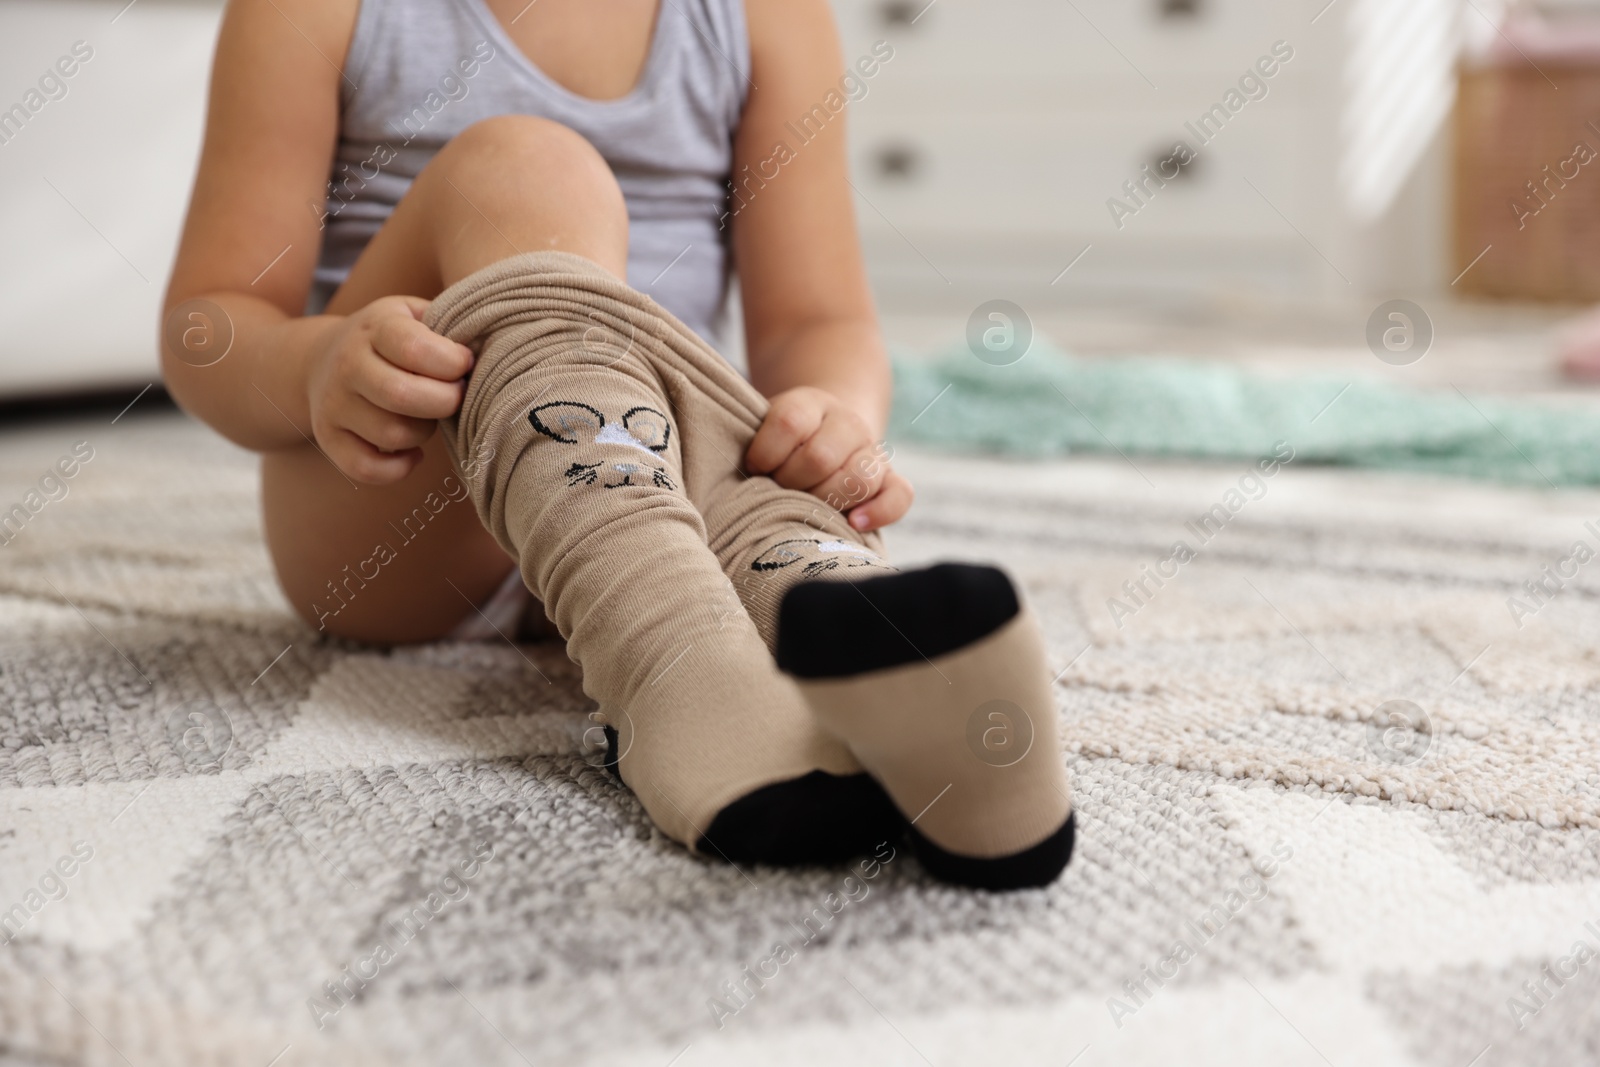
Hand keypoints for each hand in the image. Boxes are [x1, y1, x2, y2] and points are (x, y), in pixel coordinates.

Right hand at [305, 295, 474, 483]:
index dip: (452, 363)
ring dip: (424, 433)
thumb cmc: (390, 339)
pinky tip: (412, 452)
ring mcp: (333, 404)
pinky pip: (366, 468)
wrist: (322, 359)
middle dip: (445, 402)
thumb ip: (448, 325)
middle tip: (455, 396)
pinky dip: (399, 468)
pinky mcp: (328, 439)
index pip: (413, 349)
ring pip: (391, 434)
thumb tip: (493, 351)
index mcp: (375, 327)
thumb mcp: (414, 314)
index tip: (464, 364)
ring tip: (427, 417)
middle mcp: (347, 364)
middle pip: (402, 396)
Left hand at [745, 386, 912, 531]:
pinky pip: (899, 495)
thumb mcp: (763, 429)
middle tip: (778, 490)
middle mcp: (847, 423)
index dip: (765, 452)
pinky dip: (879, 511)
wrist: (827, 426)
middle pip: (820, 457)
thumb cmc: (781, 442)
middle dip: (791, 483)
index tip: (753, 467)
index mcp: (810, 404)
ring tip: (806, 506)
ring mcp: (872, 451)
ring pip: (859, 477)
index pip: (789, 422)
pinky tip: (854, 522)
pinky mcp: (890, 478)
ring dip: (826, 499)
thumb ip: (755, 448)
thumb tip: (743, 487)